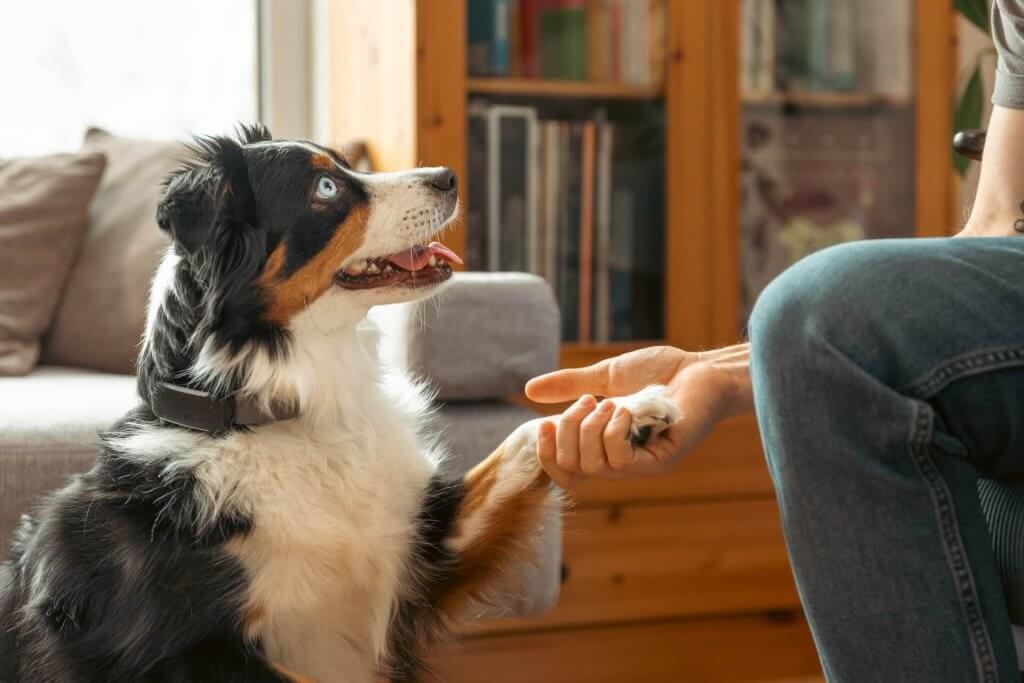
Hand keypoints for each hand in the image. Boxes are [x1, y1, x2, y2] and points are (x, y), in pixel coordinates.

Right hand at [526, 345, 752, 486]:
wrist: (700, 369)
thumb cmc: (659, 372)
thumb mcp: (604, 376)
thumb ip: (569, 385)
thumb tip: (528, 391)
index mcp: (603, 447)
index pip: (564, 471)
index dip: (546, 454)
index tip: (541, 422)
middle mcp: (621, 462)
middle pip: (573, 467)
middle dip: (569, 430)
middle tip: (588, 402)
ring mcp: (641, 465)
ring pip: (594, 465)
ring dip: (593, 429)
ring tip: (610, 404)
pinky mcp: (660, 462)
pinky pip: (621, 462)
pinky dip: (614, 433)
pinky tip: (625, 411)